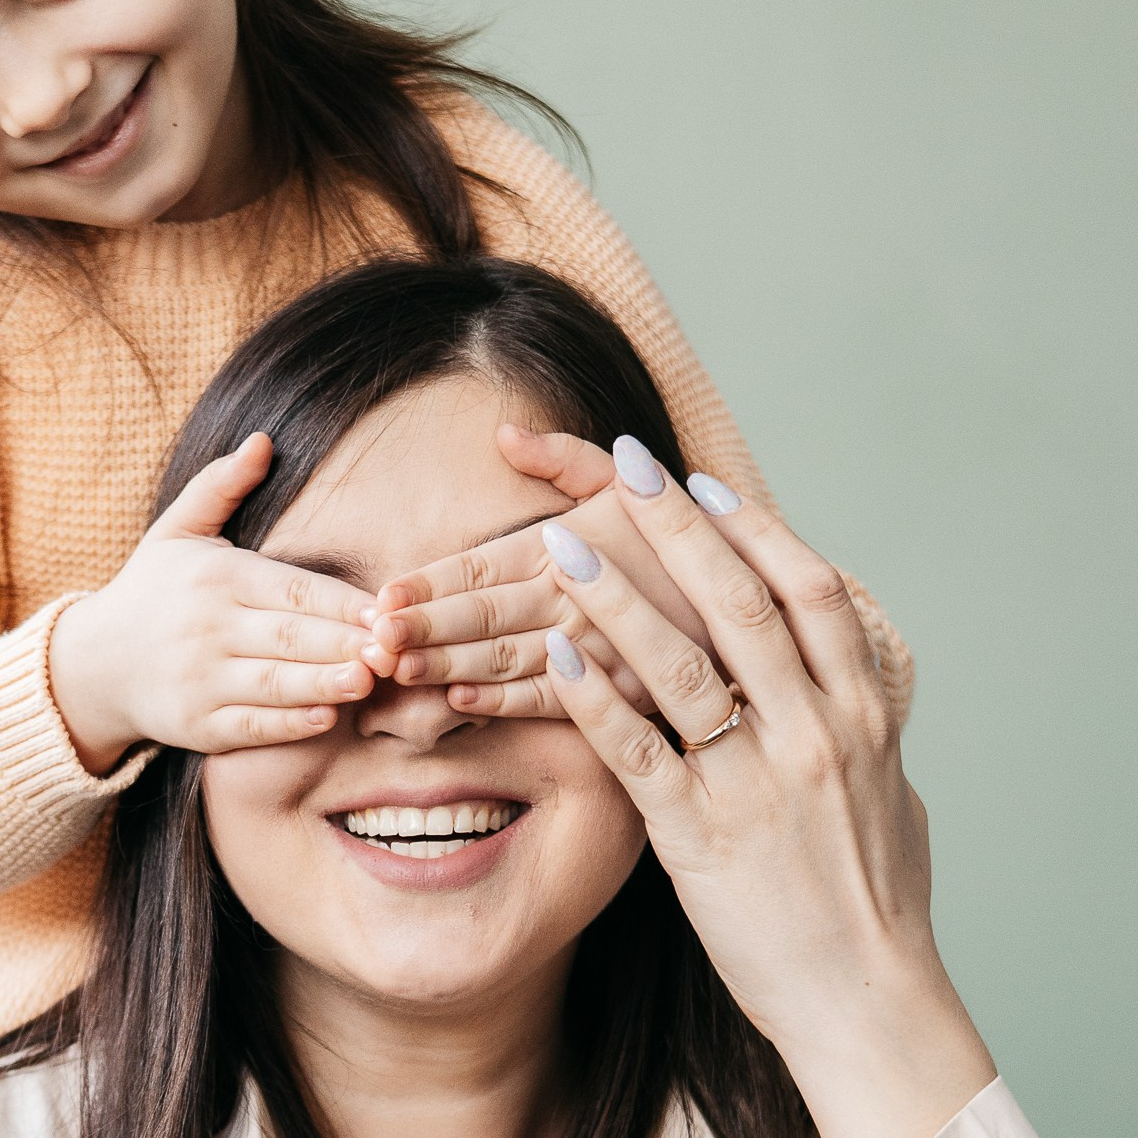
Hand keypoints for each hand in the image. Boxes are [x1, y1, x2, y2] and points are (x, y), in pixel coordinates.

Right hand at [46, 434, 378, 775]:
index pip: (290, 589)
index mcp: (214, 577)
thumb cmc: (152, 591)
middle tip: (397, 647)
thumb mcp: (177, 530)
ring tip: (371, 680)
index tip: (388, 608)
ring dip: (325, 683)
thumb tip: (263, 440)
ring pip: (274, 683)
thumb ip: (220, 486)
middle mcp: (206, 627)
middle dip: (345, 642)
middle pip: (289, 636)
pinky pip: (250, 725)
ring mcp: (200, 679)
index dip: (341, 601)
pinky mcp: (196, 724)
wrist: (94, 665)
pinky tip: (328, 718)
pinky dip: (289, 724)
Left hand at [362, 428, 713, 714]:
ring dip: (448, 667)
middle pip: (484, 613)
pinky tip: (460, 702)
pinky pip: (555, 702)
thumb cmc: (683, 540)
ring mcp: (599, 645)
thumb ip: (566, 460)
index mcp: (569, 541)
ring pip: (508, 660)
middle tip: (371, 641)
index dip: (429, 582)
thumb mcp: (631, 484)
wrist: (766, 602)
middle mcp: (577, 593)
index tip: (382, 596)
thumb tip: (504, 435)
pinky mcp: (622, 692)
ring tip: (398, 672)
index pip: (482, 563)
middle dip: (424, 627)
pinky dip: (506, 703)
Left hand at [526, 441, 992, 1137]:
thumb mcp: (890, 798)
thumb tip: (859, 687)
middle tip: (619, 464)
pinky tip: (551, 654)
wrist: (869, 1002)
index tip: (700, 484)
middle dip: (676, 528)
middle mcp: (817, 734)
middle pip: (741, 602)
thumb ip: (865, 733)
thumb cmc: (878, 908)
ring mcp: (761, 784)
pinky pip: (638, 751)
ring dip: (617, 595)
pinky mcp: (705, 838)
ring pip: (683, 664)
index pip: (809, 590)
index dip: (752, 528)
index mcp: (863, 716)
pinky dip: (593, 696)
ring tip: (560, 544)